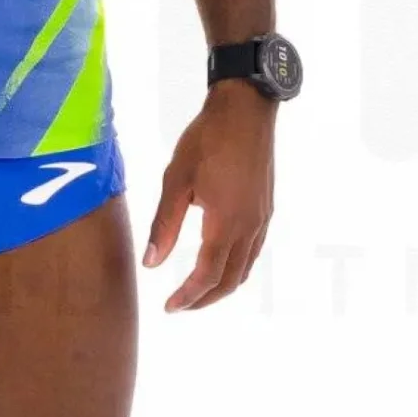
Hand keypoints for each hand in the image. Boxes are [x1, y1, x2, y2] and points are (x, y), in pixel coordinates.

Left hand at [142, 84, 274, 312]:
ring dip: (222, 285)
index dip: (188, 297)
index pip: (207, 275)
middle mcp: (249, 227)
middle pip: (230, 280)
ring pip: (246, 268)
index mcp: (225, 223)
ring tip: (198, 291)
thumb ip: (164, 225)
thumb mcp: (176, 181)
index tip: (169, 307)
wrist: (246, 109)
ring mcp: (262, 218)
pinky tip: (221, 262)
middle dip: (205, 299)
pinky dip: (237, 267)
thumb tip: (151, 264)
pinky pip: (254, 250)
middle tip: (180, 306)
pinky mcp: (266, 208)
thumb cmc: (207, 139)